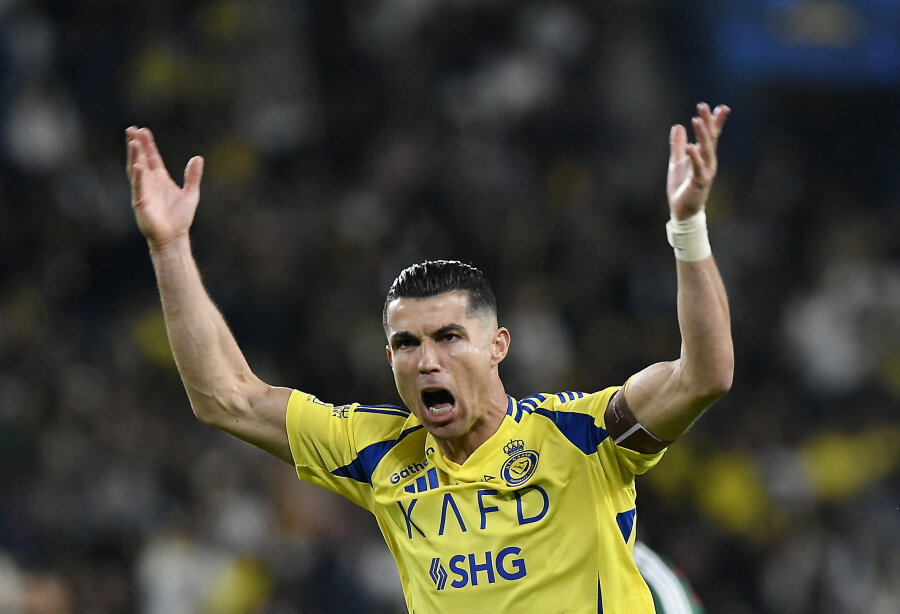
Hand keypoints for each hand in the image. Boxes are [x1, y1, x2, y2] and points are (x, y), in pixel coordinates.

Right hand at [126, 126, 203, 248]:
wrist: (174, 237)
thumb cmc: (180, 217)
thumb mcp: (191, 194)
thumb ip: (193, 176)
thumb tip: (198, 158)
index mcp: (160, 178)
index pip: (152, 157)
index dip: (148, 144)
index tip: (143, 130)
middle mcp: (149, 182)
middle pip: (140, 159)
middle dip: (136, 145)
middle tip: (132, 129)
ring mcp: (143, 191)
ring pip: (136, 170)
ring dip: (134, 156)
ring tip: (133, 142)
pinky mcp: (141, 203)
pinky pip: (139, 188)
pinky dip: (138, 177)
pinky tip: (137, 166)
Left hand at [667, 103, 728, 219]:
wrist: (681, 211)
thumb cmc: (681, 187)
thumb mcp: (676, 162)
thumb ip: (678, 145)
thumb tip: (678, 126)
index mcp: (703, 156)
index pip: (711, 136)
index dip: (714, 121)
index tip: (720, 107)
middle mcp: (708, 162)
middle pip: (710, 138)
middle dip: (708, 122)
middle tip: (703, 106)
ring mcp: (706, 172)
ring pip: (706, 150)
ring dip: (702, 135)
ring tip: (697, 120)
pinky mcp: (699, 182)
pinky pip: (698, 168)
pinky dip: (695, 157)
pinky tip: (691, 147)